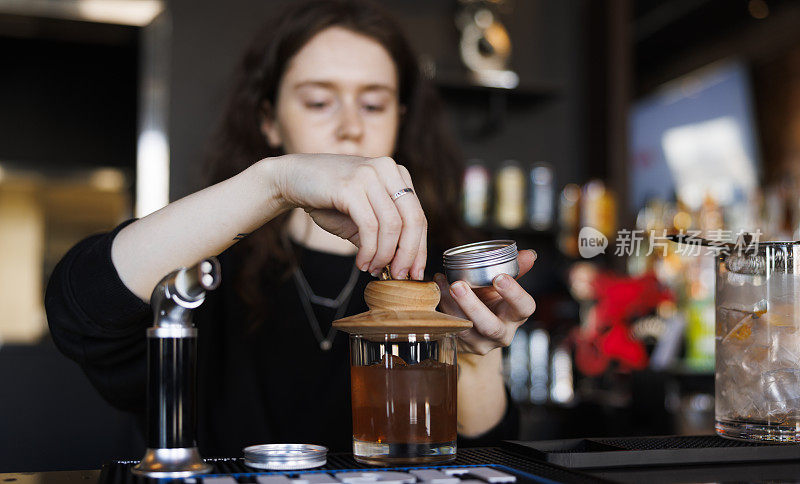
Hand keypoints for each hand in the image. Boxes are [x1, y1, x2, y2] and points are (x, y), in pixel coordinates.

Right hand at [271, 154, 426, 278]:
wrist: (293, 178)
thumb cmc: (329, 200)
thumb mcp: (362, 218)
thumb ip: (383, 236)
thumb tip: (401, 267)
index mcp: (397, 174)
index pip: (418, 216)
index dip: (419, 248)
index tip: (416, 273)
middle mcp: (387, 170)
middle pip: (413, 220)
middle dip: (408, 254)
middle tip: (399, 276)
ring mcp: (369, 175)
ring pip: (392, 226)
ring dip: (384, 255)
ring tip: (373, 269)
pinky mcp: (351, 185)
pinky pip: (370, 227)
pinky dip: (369, 250)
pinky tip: (362, 262)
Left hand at [434, 250, 536, 354]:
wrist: (479, 330)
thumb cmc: (493, 303)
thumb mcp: (504, 287)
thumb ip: (514, 269)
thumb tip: (529, 254)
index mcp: (516, 316)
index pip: (524, 307)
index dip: (514, 293)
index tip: (500, 277)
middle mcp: (502, 333)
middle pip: (491, 326)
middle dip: (473, 306)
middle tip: (458, 285)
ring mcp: (481, 343)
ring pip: (465, 328)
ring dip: (451, 305)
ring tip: (443, 284)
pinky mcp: (462, 345)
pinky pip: (450, 328)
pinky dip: (442, 308)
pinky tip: (438, 289)